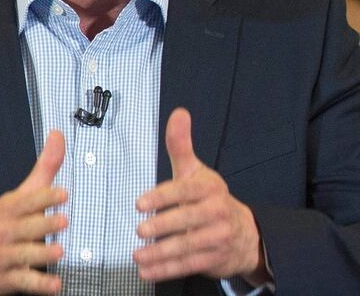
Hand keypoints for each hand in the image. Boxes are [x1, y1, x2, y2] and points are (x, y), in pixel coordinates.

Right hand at [0, 131, 67, 294]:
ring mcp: (7, 256)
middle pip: (26, 228)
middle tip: (63, 220)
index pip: (26, 201)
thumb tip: (58, 136)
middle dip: (43, 224)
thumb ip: (44, 168)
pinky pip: (25, 282)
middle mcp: (7, 232)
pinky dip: (40, 285)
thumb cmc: (2, 221)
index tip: (62, 193)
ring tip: (58, 251)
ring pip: (25, 255)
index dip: (44, 197)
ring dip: (42, 254)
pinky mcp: (9, 278)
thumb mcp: (20, 194)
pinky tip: (55, 285)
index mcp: (10, 209)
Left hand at [133, 108, 269, 284]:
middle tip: (140, 229)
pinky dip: (166, 270)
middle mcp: (217, 213)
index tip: (140, 203)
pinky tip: (147, 271)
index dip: (162, 197)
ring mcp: (217, 238)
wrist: (245, 233)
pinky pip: (189, 266)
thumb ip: (181, 146)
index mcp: (209, 189)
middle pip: (187, 220)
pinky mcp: (215, 259)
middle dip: (163, 226)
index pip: (185, 192)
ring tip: (138, 255)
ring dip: (160, 253)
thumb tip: (179, 114)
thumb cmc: (210, 198)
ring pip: (187, 246)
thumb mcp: (195, 171)